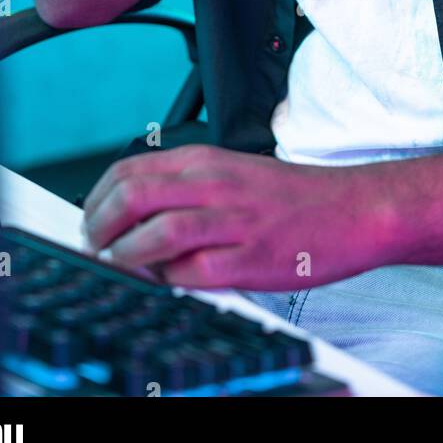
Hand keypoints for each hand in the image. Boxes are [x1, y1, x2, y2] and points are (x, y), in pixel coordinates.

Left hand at [81, 144, 398, 289]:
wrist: (352, 209)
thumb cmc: (291, 197)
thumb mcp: (232, 172)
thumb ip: (186, 188)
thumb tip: (133, 216)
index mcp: (206, 161)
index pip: (127, 171)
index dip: (96, 200)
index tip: (90, 221)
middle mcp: (214, 185)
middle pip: (132, 197)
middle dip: (99, 227)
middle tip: (95, 246)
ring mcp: (232, 222)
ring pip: (155, 233)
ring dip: (126, 255)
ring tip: (122, 266)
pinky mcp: (249, 259)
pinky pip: (191, 272)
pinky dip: (168, 280)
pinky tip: (168, 282)